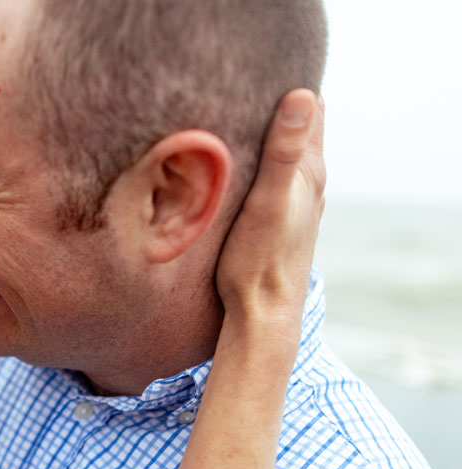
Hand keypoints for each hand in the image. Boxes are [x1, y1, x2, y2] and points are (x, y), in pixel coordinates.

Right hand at [216, 89, 325, 337]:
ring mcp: (294, 205)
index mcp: (309, 172)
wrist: (262, 313)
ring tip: (229, 128)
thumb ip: (284, 150)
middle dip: (272, 111)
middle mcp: (309, 186)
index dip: (286, 92)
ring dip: (263, 141)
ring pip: (283, 158)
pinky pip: (271, 181)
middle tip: (231, 100)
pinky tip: (235, 173)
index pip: (310, 110)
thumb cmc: (259, 259)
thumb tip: (302, 96)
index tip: (251, 84)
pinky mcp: (276, 222)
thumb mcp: (269, 199)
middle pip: (297, 131)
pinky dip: (258, 167)